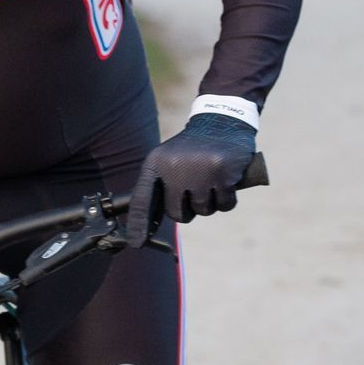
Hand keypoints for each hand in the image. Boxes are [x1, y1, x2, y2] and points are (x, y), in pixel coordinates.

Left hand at [125, 113, 257, 246]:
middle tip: (195, 190)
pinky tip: (227, 181)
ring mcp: (199, 171)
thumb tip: (151, 223)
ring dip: (210, 202)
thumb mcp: (169, 160)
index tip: (136, 243)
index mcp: (156, 164)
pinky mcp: (223, 174)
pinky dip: (228, 198)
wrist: (223, 120)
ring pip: (203, 211)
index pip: (141, 200)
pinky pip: (225, 205)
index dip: (138, 224)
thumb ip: (161, 186)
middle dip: (188, 209)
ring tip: (211, 179)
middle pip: (177, 214)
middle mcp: (174, 168)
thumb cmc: (193, 148)